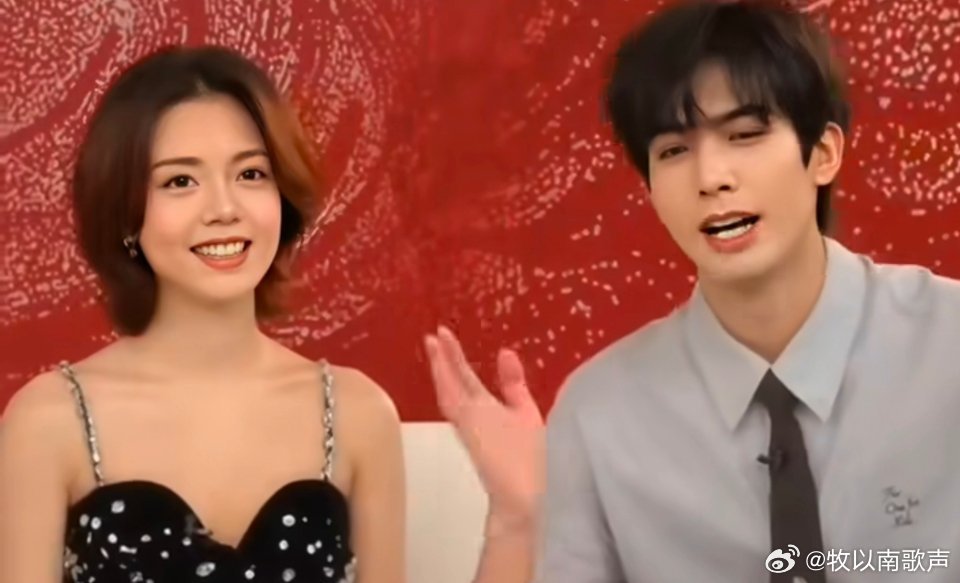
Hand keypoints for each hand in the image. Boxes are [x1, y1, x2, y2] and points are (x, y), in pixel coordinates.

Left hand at [424, 326, 544, 525]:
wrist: (521, 500)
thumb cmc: (529, 457)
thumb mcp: (528, 415)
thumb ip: (515, 383)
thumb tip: (504, 353)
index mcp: (477, 408)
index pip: (458, 376)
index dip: (449, 354)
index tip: (439, 333)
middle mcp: (466, 417)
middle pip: (448, 384)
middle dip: (442, 360)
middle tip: (434, 337)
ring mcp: (467, 430)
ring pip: (448, 397)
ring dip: (444, 375)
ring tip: (440, 355)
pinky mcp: (473, 440)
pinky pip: (455, 408)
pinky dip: (453, 390)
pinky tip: (458, 387)